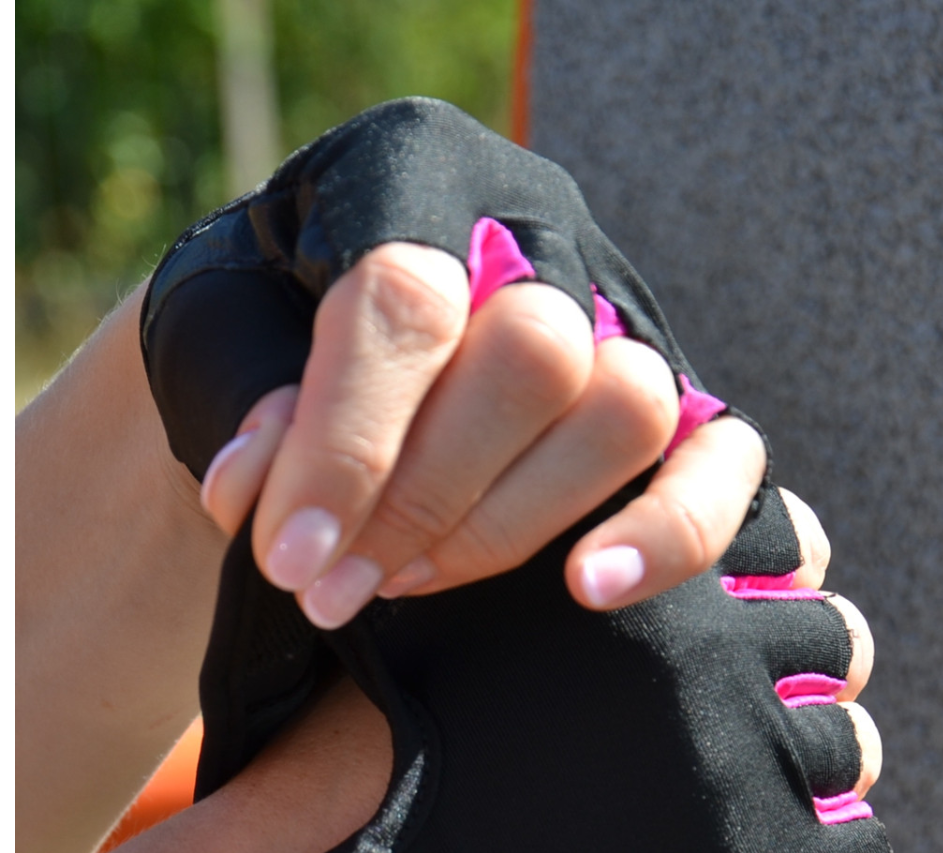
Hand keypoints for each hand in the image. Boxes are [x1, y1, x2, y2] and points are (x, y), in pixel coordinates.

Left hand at [141, 99, 766, 629]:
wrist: (342, 323)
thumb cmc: (274, 319)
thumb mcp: (220, 333)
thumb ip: (241, 397)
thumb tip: (269, 493)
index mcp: (418, 175)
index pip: (407, 299)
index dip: (346, 443)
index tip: (290, 559)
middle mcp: (539, 231)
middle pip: (530, 358)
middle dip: (421, 498)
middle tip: (334, 587)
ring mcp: (620, 313)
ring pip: (624, 409)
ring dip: (508, 524)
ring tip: (408, 580)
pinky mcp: (679, 399)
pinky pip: (723, 462)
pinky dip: (669, 533)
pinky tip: (588, 587)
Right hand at [201, 467, 886, 852]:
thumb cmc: (389, 718)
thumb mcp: (464, 582)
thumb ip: (559, 540)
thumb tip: (628, 550)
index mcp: (662, 562)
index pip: (789, 536)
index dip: (761, 574)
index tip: (725, 613)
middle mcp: (727, 647)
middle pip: (832, 636)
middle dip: (791, 663)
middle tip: (732, 706)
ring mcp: (754, 761)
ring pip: (843, 746)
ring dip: (801, 763)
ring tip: (726, 791)